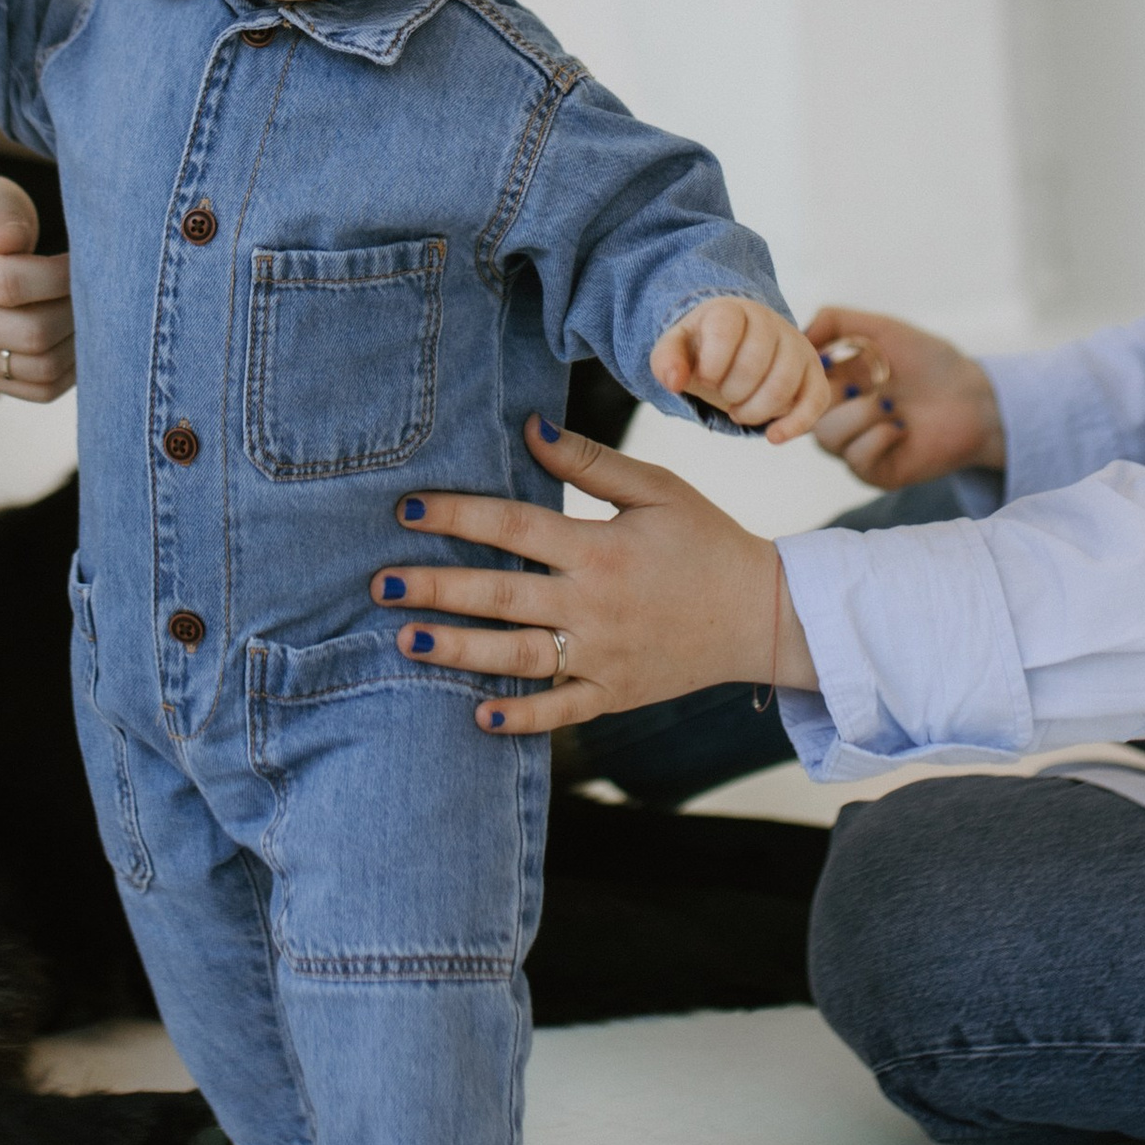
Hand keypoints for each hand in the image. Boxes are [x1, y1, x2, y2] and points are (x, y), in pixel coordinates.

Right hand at [0, 176, 75, 399]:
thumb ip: (2, 214)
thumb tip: (10, 241)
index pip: (8, 283)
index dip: (59, 276)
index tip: (83, 260)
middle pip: (29, 334)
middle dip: (76, 311)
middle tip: (97, 289)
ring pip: (38, 368)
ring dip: (79, 344)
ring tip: (92, 312)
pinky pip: (37, 390)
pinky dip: (71, 371)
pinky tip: (81, 339)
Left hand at [370, 418, 814, 735]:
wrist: (764, 615)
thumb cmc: (706, 541)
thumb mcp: (657, 489)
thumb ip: (591, 462)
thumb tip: (529, 426)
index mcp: (602, 547)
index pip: (515, 527)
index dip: (458, 516)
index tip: (408, 509)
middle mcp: (596, 604)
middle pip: (502, 595)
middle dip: (438, 588)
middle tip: (380, 582)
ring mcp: (604, 655)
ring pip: (518, 657)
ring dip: (458, 650)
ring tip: (405, 639)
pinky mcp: (614, 692)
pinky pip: (561, 710)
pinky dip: (521, 718)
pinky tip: (476, 717)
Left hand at [650, 295, 831, 440]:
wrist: (736, 346)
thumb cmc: (705, 349)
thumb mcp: (677, 349)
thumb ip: (666, 360)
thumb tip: (673, 383)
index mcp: (732, 311)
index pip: (725, 329)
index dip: (711, 363)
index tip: (704, 379)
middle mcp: (770, 322)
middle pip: (755, 361)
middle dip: (731, 391)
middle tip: (722, 396)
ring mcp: (796, 345)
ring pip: (784, 383)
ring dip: (755, 410)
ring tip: (739, 412)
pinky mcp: (814, 372)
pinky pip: (817, 399)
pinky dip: (795, 424)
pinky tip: (772, 436)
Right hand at [805, 302, 1005, 491]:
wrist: (975, 399)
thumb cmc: (931, 362)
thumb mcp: (881, 328)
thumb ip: (835, 320)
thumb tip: (797, 333)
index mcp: (833, 383)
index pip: (792, 386)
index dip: (802, 376)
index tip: (829, 361)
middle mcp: (838, 416)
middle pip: (803, 413)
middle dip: (835, 394)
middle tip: (867, 382)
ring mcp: (855, 446)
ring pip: (827, 438)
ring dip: (861, 414)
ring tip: (890, 404)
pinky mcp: (875, 472)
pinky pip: (855, 459)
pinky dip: (878, 437)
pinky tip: (901, 429)